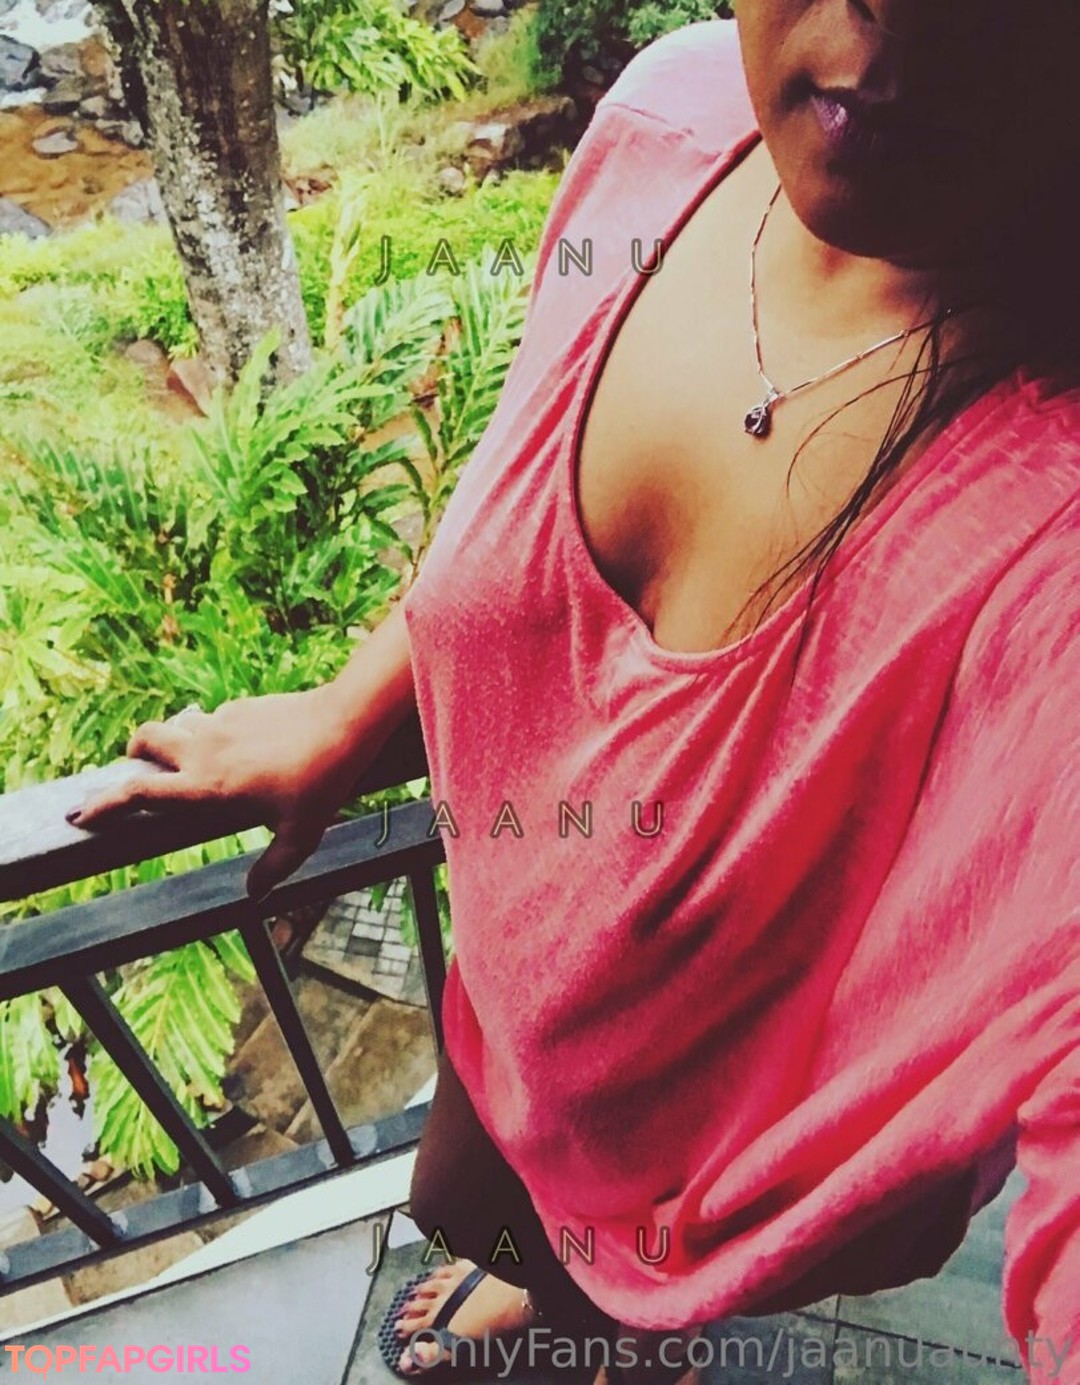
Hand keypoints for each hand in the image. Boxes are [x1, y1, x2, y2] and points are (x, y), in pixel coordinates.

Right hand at [67, 687, 377, 901]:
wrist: (343, 723)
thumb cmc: (322, 783)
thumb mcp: (301, 836)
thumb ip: (273, 867)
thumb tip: (254, 896)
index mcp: (207, 788)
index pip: (139, 793)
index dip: (104, 803)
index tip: (80, 813)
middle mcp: (204, 752)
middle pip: (144, 741)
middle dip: (133, 755)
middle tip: (140, 772)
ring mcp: (220, 724)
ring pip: (176, 723)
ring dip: (172, 739)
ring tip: (191, 760)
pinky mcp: (240, 707)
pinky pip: (212, 718)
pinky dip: (210, 732)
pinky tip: (241, 748)